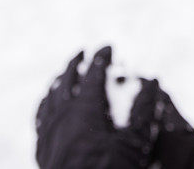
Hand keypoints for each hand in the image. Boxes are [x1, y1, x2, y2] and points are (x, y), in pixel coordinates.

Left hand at [35, 46, 160, 168]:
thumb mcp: (135, 142)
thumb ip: (144, 108)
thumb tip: (153, 81)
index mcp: (86, 108)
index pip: (93, 73)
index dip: (102, 57)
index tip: (108, 47)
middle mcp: (63, 114)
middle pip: (66, 79)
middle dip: (76, 63)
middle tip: (83, 53)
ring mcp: (48, 130)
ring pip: (50, 96)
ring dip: (59, 81)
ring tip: (64, 74)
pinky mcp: (41, 147)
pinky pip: (40, 116)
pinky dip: (46, 103)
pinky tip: (49, 103)